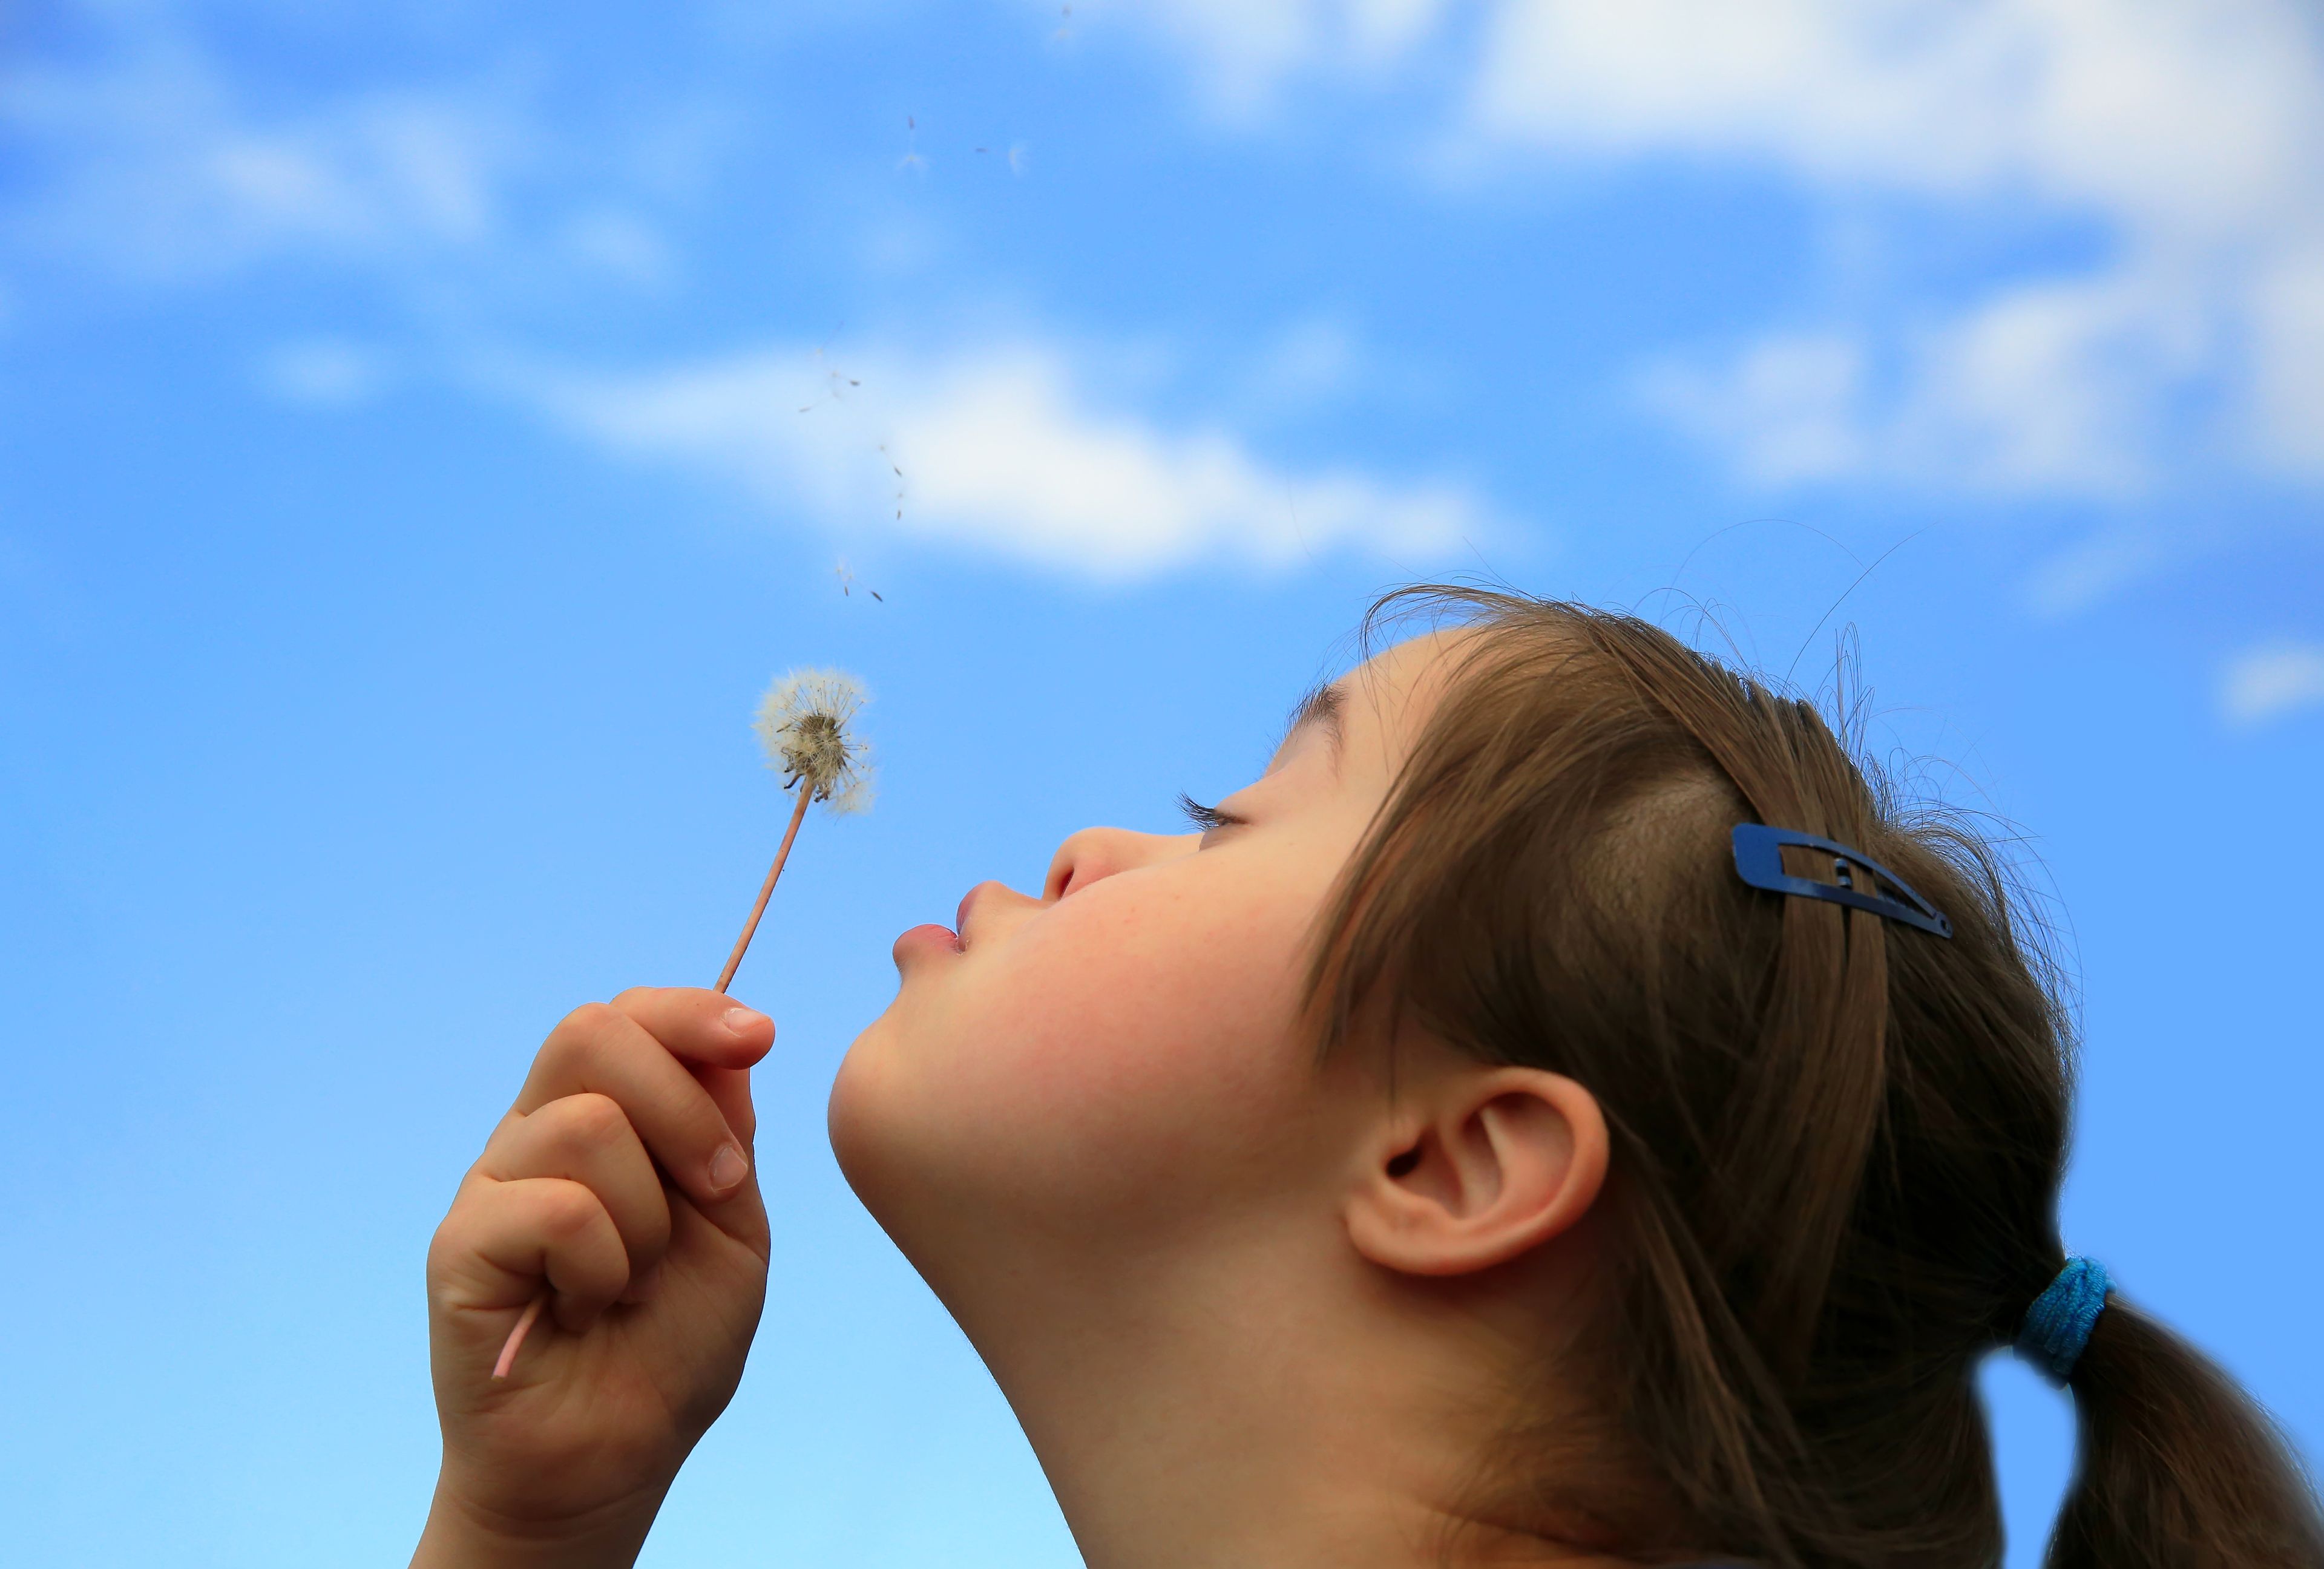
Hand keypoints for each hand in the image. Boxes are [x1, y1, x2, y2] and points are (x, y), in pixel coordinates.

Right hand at [412, 988, 774, 1567]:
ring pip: (586, 1125)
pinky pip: (555, 1208)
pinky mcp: (459, 1247)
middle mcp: (537, 1135)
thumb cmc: (672, 1344)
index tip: (758, 1036)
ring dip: (648, 1214)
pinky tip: (589, 1306)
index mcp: (603, 1117)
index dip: (691, 1012)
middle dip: (681, 1104)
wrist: (617, 1457)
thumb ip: (724, 1134)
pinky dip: (603, 1263)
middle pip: (591, 1033)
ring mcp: (493, 1185)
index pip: (627, 1016)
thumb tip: (729, 1040)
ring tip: (635, 1278)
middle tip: (715, 1189)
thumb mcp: (731, 1228)